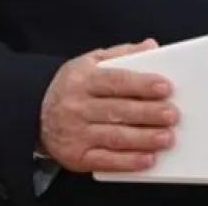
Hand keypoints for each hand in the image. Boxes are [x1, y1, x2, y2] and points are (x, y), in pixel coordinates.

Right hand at [38, 39, 177, 172]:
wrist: (36, 114)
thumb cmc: (71, 87)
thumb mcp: (90, 62)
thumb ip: (122, 54)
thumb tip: (151, 46)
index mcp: (82, 79)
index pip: (115, 80)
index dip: (141, 84)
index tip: (164, 87)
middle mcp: (77, 106)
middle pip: (118, 110)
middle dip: (148, 113)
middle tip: (171, 114)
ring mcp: (76, 133)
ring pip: (115, 136)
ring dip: (144, 139)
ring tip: (166, 138)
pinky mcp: (77, 156)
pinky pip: (106, 160)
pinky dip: (128, 161)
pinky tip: (147, 158)